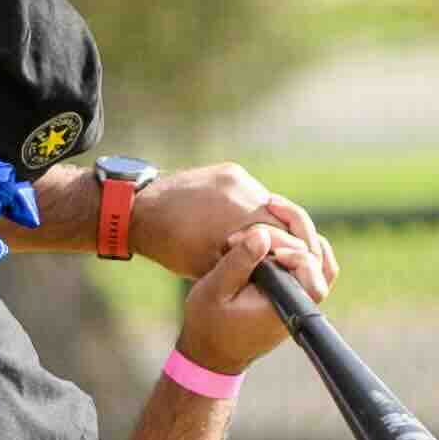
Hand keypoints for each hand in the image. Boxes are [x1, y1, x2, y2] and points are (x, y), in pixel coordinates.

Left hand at [129, 159, 329, 294]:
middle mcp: (242, 188)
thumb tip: (282, 270)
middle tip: (290, 255)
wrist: (140, 210)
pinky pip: (251, 191)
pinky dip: (252, 208)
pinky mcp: (229, 170)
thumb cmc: (172, 246)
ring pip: (268, 202)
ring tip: (267, 242)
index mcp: (240, 215)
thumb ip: (249, 264)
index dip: (295, 251)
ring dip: (270, 221)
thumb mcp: (212, 266)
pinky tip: (246, 224)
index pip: (286, 233)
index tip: (298, 265)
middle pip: (282, 215)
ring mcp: (236, 175)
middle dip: (286, 235)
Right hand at [157, 196, 332, 374]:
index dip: (294, 247)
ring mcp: (300, 299)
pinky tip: (274, 229)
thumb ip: (239, 262)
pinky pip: (309, 263)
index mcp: (285, 305)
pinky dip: (296, 242)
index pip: (312, 271)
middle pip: (318, 257)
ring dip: (299, 232)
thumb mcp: (214, 290)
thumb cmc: (209, 323)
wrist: (212, 351)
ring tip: (273, 209)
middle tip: (259, 215)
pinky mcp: (293, 293)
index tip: (262, 237)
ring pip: (319, 258)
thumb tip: (262, 234)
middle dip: (291, 228)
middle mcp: (300, 303)